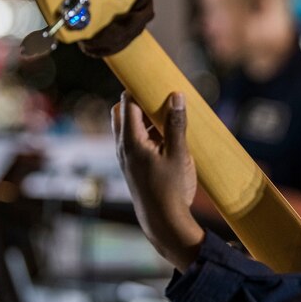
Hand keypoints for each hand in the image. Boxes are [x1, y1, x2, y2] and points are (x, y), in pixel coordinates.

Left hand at [112, 91, 204, 271]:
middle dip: (139, 101)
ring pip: (128, 126)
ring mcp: (126, 157)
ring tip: (168, 115)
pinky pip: (135, 139)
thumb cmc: (171, 189)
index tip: (153, 78)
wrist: (163, 222)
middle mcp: (123, 147)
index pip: (127, 103)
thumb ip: (176, 124)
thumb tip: (176, 95)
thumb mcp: (178, 154)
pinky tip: (168, 135)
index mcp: (130, 141)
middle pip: (122, 112)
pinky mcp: (133, 166)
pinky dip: (147, 131)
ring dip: (144, 117)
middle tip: (161, 97)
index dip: (138, 88)